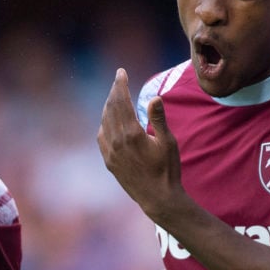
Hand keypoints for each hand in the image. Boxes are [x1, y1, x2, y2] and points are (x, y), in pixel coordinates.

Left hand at [97, 68, 182, 219]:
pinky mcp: (109, 161)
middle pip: (110, 108)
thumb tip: (154, 97)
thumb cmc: (167, 169)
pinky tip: (109, 122)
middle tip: (118, 79)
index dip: (120, 84)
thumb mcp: (168, 142)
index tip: (120, 72)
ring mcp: (110, 152)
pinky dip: (104, 124)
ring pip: (104, 121)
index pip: (121, 101)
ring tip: (114, 96)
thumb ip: (159, 119)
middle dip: (114, 91)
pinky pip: (101, 137)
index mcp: (132, 133)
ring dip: (108, 106)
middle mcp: (117, 141)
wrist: (157, 198)